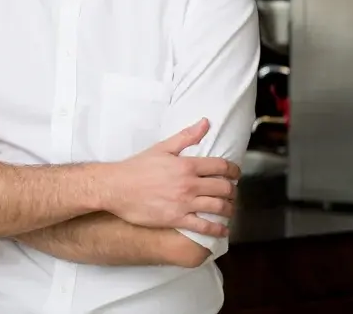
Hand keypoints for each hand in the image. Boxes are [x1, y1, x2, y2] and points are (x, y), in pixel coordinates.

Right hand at [101, 118, 239, 237]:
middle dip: (233, 190)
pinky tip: (223, 229)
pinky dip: (217, 229)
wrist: (116, 187)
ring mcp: (184, 203)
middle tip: (232, 192)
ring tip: (229, 209)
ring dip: (229, 209)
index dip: (234, 170)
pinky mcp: (177, 219)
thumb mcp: (162, 148)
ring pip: (218, 207)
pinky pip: (204, 226)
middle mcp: (189, 184)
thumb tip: (205, 123)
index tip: (236, 174)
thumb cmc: (137, 167)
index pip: (221, 166)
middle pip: (224, 188)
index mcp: (187, 165)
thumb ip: (186, 136)